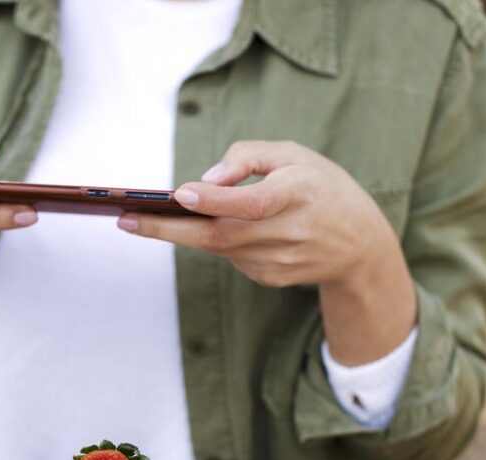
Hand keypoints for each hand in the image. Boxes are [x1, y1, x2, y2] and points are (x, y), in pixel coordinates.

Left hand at [118, 140, 416, 363]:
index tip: (178, 194)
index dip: (215, 200)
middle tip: (125, 220)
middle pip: (219, 236)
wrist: (359, 247)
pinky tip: (219, 228)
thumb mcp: (297, 155)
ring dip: (183, 231)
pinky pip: (230, 256)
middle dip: (167, 230)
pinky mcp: (268, 278)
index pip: (252, 202)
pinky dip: (218, 240)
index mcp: (298, 195)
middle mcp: (287, 234)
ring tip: (145, 217)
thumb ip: (251, 156)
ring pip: (218, 247)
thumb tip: (206, 178)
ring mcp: (277, 263)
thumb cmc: (323, 190)